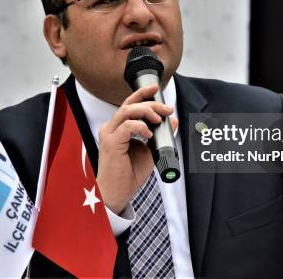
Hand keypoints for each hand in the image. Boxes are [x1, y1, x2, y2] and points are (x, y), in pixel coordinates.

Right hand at [96, 84, 178, 214]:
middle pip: (129, 104)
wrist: (117, 194)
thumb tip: (173, 121)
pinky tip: (149, 134)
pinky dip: (140, 126)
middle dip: (150, 103)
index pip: (129, 104)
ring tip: (158, 119)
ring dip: (146, 111)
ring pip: (127, 111)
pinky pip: (126, 126)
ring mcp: (109, 135)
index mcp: (118, 129)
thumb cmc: (129, 175)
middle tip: (167, 109)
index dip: (142, 94)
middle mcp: (111, 128)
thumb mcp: (150, 152)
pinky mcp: (111, 143)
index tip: (156, 90)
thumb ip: (161, 136)